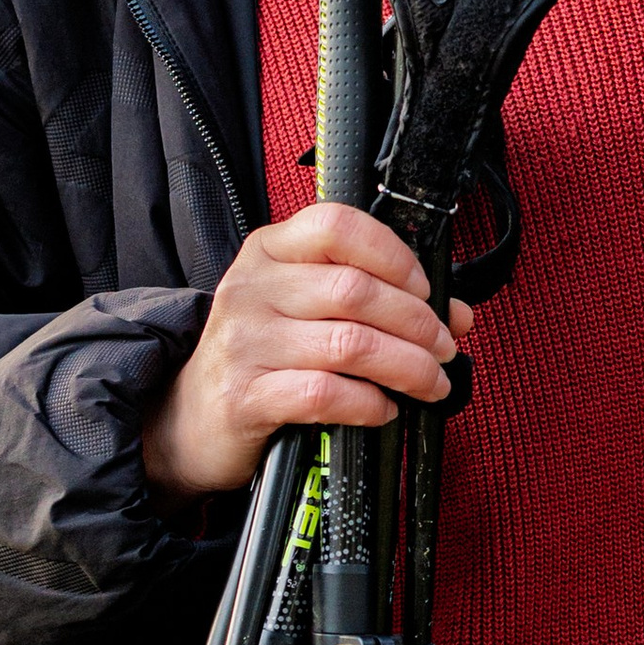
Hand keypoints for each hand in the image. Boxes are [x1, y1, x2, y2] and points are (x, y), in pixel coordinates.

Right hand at [144, 203, 473, 509]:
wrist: (188, 419)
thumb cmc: (259, 356)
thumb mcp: (301, 308)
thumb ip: (373, 298)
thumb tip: (455, 314)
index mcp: (269, 251)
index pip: (337, 226)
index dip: (393, 255)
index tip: (425, 289)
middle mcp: (252, 288)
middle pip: (354, 290)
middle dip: (416, 322)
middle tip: (443, 347)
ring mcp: (244, 342)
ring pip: (349, 344)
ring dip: (407, 366)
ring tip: (430, 382)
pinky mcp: (244, 396)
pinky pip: (324, 394)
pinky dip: (368, 403)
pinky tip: (383, 409)